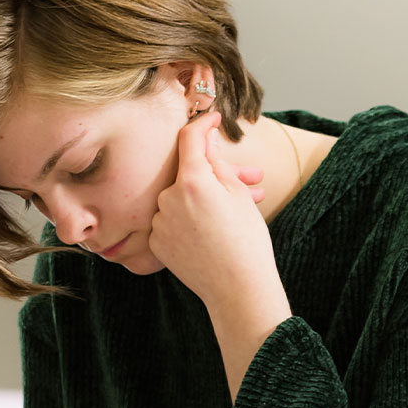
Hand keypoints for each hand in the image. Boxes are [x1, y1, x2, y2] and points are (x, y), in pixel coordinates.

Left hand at [148, 110, 292, 399]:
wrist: (237, 289)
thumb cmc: (245, 241)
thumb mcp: (238, 194)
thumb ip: (216, 162)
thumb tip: (204, 139)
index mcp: (191, 181)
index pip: (190, 138)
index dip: (203, 124)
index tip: (213, 119)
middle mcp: (167, 198)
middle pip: (188, 172)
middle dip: (215, 174)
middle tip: (250, 180)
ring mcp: (159, 221)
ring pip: (181, 198)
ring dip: (205, 198)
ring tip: (238, 211)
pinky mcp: (156, 242)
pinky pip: (172, 220)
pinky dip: (190, 219)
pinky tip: (214, 230)